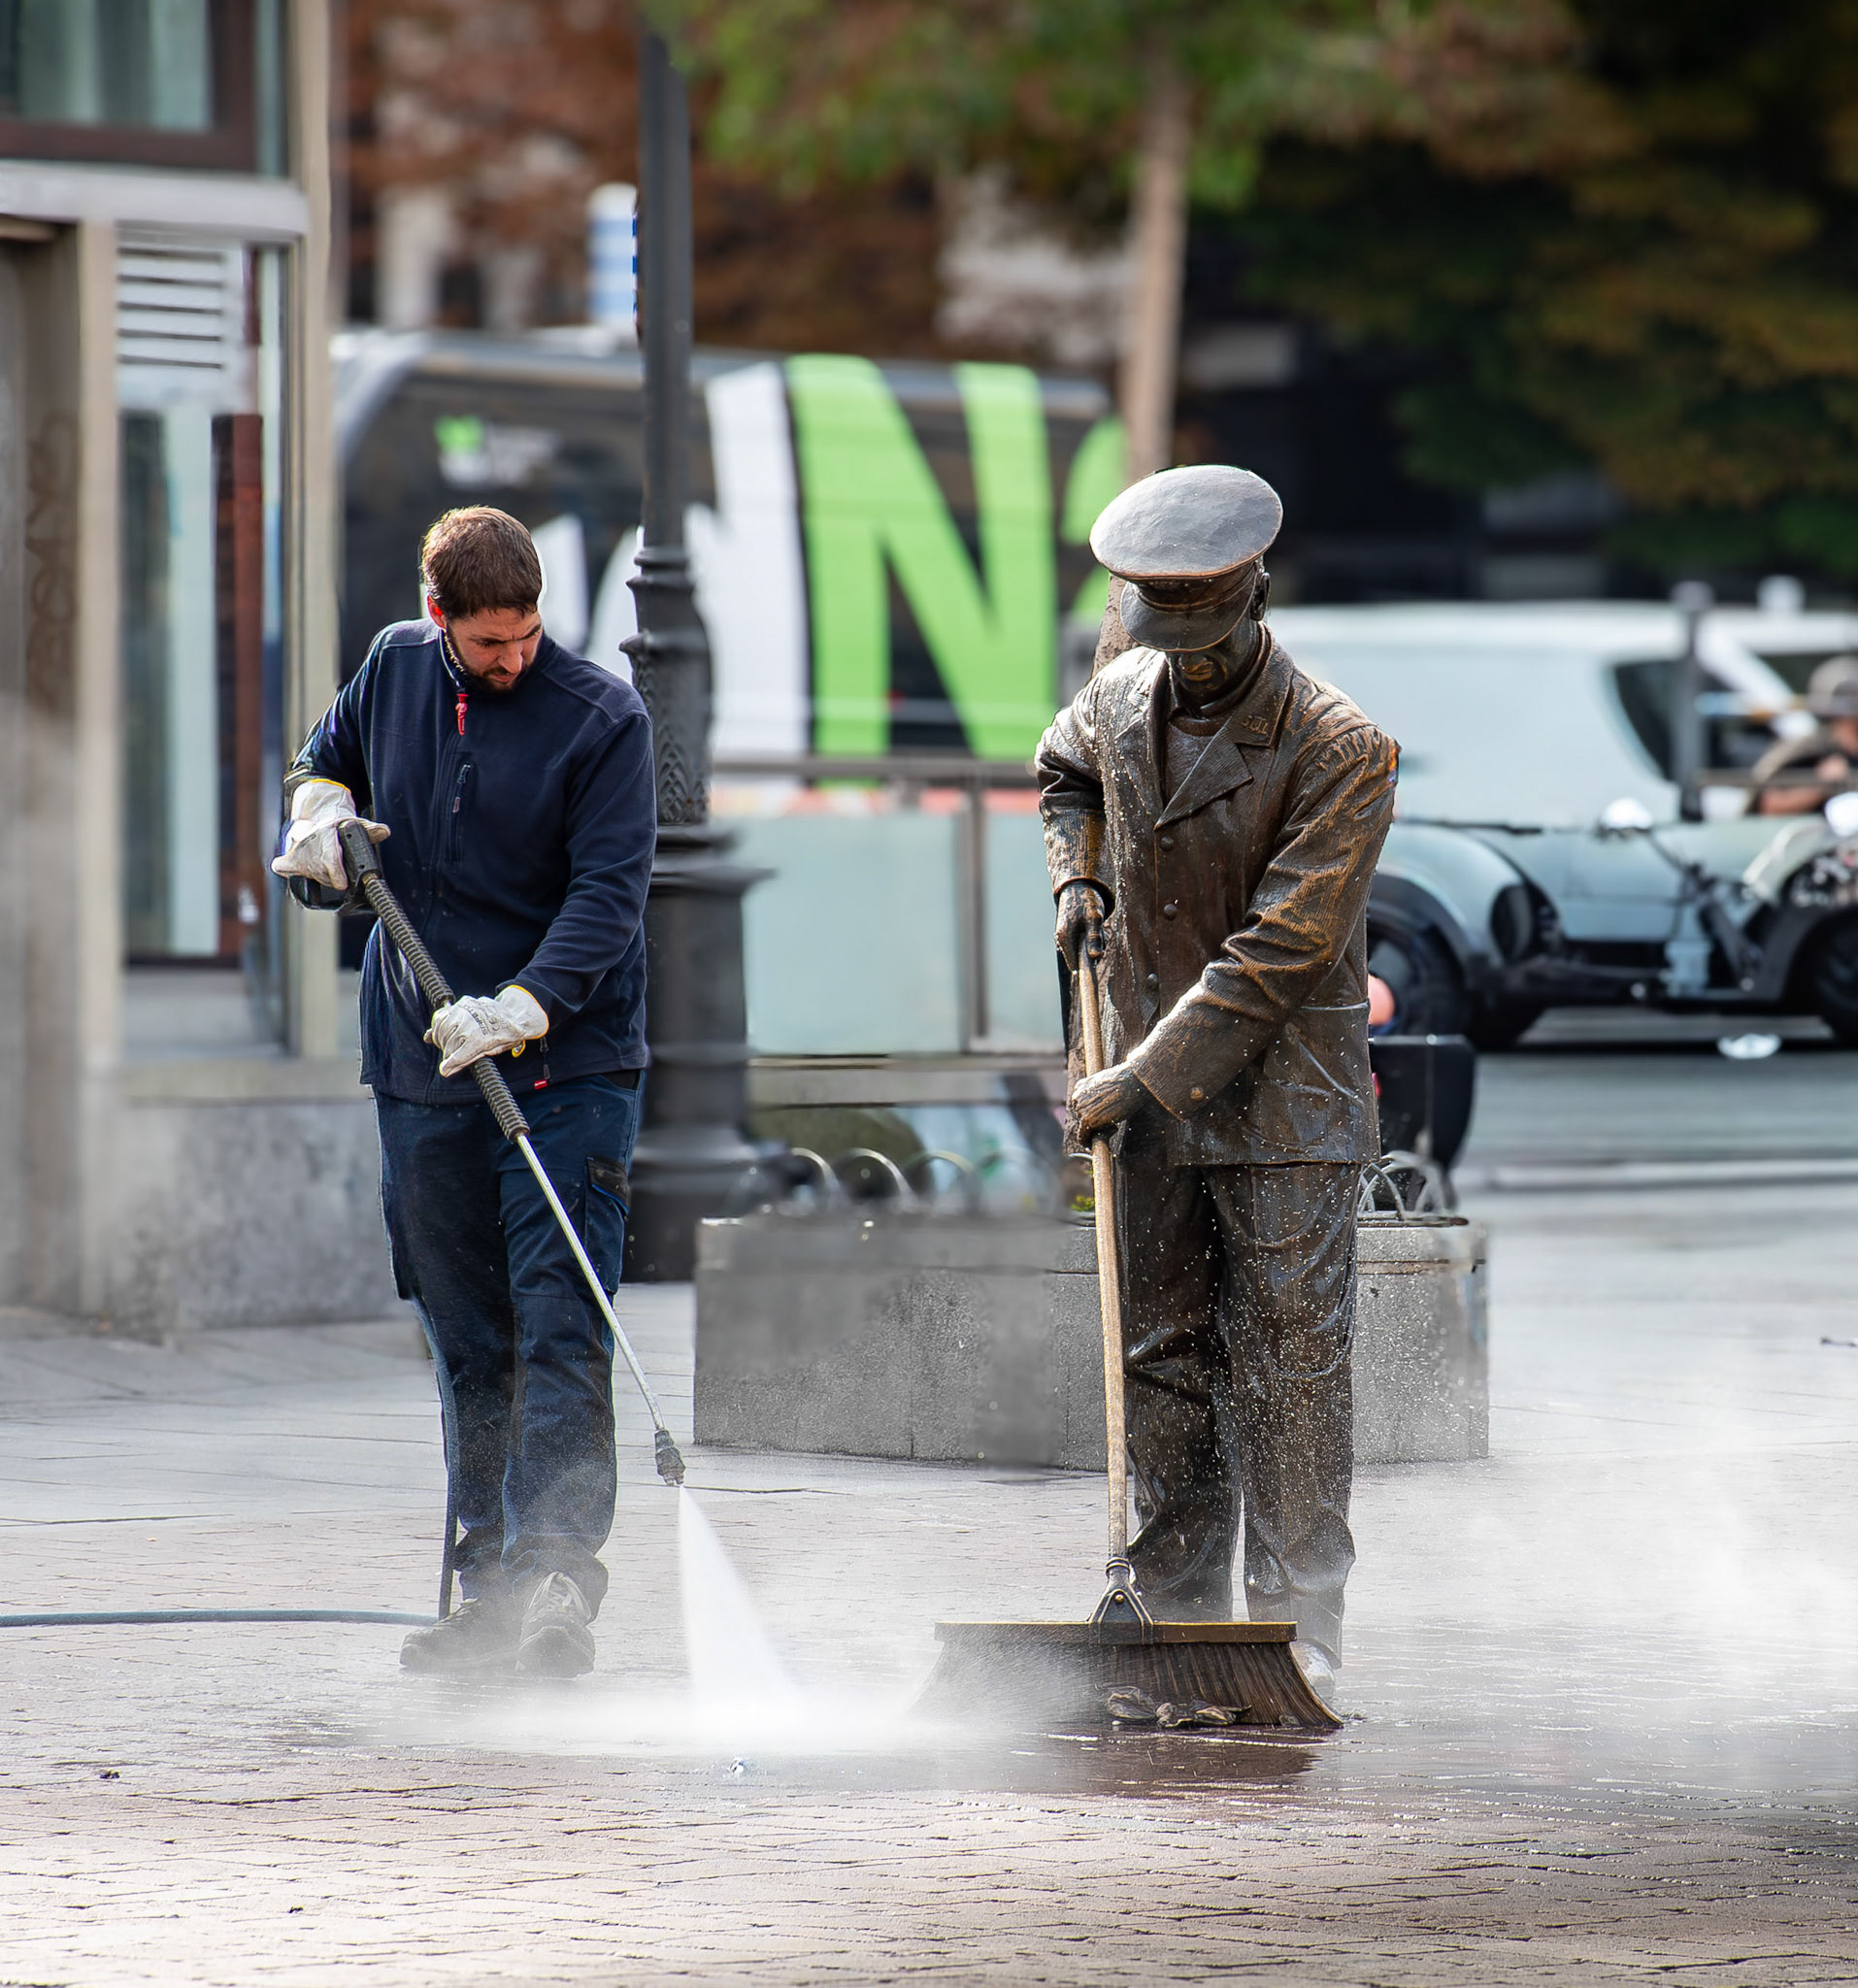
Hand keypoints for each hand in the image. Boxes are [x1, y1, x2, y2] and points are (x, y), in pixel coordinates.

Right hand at [271, 779, 388, 889]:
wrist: (320, 817)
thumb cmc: (340, 827)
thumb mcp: (357, 825)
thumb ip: (371, 831)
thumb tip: (384, 831)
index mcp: (327, 835)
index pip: (329, 857)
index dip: (335, 872)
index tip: (341, 884)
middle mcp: (310, 843)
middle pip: (321, 871)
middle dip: (333, 877)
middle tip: (342, 877)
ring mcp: (297, 850)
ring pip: (309, 873)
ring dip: (322, 876)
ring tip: (331, 869)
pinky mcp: (289, 858)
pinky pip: (283, 867)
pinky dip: (289, 870)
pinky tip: (300, 871)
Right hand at [426, 986, 548, 1076]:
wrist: (514, 1015)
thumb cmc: (504, 1035)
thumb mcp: (490, 1052)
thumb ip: (467, 1059)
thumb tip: (446, 1069)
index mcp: (479, 1040)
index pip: (457, 1056)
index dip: (448, 1065)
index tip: (444, 1069)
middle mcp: (469, 1024)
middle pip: (447, 1045)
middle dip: (448, 1053)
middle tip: (452, 1056)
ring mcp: (464, 1011)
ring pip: (441, 1030)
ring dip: (442, 1039)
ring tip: (449, 1044)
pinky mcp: (463, 1003)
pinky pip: (442, 1016)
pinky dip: (440, 1026)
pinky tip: (445, 1031)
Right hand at [1055, 881, 1107, 969]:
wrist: (1078, 886)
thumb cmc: (1087, 901)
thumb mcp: (1094, 918)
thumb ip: (1094, 938)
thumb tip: (1095, 958)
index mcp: (1064, 937)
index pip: (1075, 965)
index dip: (1087, 971)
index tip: (1097, 978)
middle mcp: (1062, 940)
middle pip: (1082, 959)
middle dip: (1094, 952)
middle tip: (1101, 935)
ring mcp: (1066, 938)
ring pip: (1084, 951)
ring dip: (1095, 944)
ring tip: (1097, 926)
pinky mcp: (1071, 934)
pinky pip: (1084, 943)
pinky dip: (1093, 938)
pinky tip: (1095, 926)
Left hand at [1071, 1063, 1147, 1138]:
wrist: (1132, 1082)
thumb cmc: (1125, 1082)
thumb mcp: (1106, 1084)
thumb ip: (1098, 1095)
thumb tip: (1098, 1109)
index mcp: (1080, 1087)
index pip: (1081, 1106)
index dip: (1091, 1114)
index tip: (1100, 1118)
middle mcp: (1076, 1098)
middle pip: (1080, 1117)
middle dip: (1093, 1122)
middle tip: (1110, 1122)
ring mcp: (1080, 1109)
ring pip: (1083, 1128)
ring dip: (1096, 1130)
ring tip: (1114, 1124)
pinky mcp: (1087, 1120)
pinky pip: (1082, 1137)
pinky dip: (1087, 1142)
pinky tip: (1096, 1142)